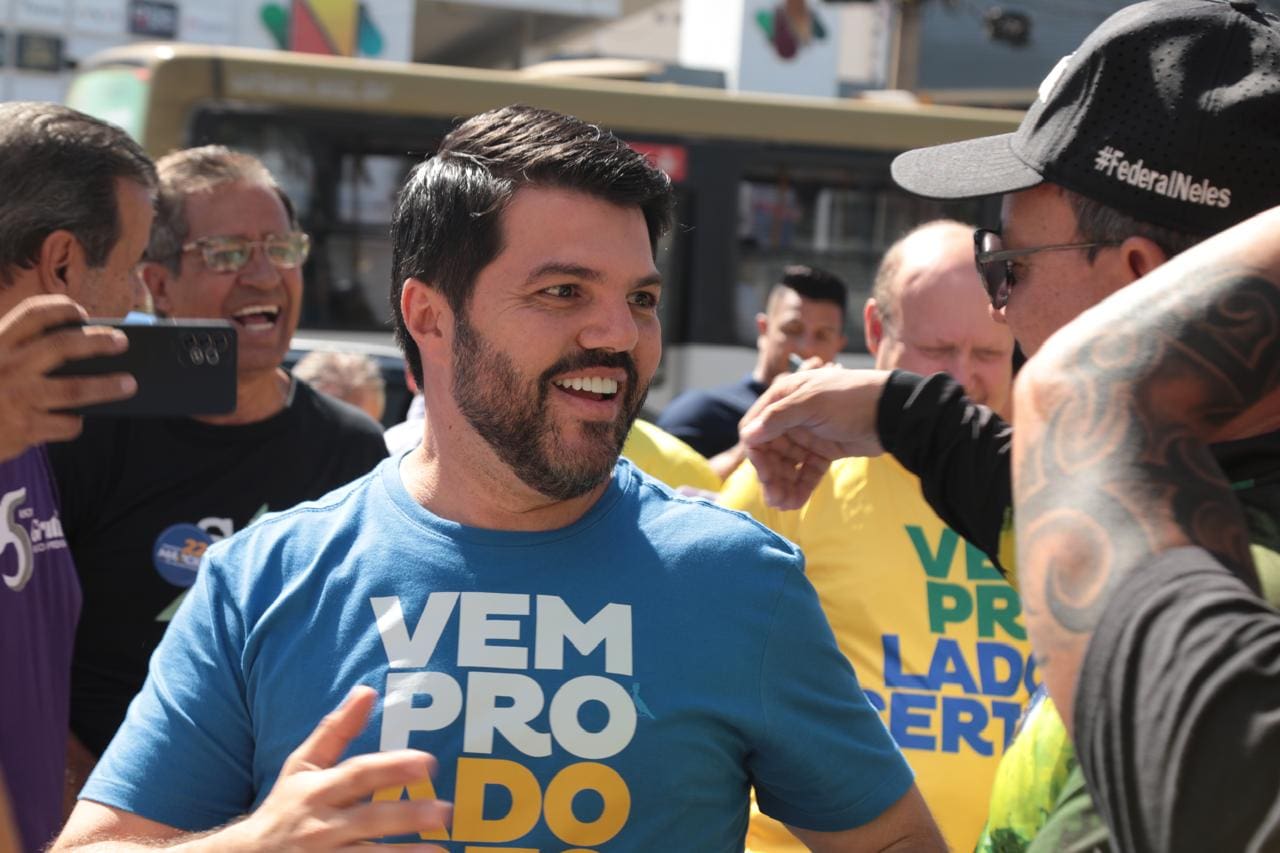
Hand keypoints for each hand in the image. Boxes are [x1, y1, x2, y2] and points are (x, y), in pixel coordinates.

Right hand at [0, 295, 135, 462]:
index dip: (61, 308)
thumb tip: (75, 343)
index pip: (33, 313)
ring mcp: (16, 398)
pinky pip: (66, 423)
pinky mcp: (24, 430)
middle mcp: (6, 367)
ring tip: (128, 383)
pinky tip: (77, 419)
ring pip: (75, 390)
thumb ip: (17, 350)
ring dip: (107, 386)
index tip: (81, 313)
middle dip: (98, 341)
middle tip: (122, 342)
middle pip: (63, 346)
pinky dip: (76, 421)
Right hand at [219, 686, 449, 850]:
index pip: (357, 776)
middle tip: (444, 811)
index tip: (428, 762)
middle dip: (405, 816)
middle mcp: (321, 827)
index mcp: (317, 791)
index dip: (391, 768)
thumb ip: (336, 730)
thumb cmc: (285, 806)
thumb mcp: (302, 765)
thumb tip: (368, 690)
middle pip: (367, 821)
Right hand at [738, 368, 891, 508]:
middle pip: (771, 452)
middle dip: (771, 476)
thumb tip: (747, 436)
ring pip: (787, 465)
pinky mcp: (824, 452)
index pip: (756, 430)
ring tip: (785, 505)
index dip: (757, 454)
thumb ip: (778, 418)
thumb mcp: (811, 403)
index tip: (764, 474)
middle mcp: (791, 418)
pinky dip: (801, 487)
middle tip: (774, 499)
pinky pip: (806, 472)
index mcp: (783, 399)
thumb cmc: (849, 399)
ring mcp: (808, 436)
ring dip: (784, 485)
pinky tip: (796, 503)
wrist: (892, 412)